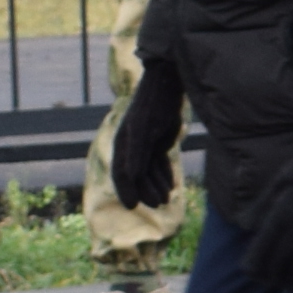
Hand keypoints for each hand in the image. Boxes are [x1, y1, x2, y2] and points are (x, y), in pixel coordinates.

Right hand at [107, 61, 185, 211]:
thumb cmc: (155, 105)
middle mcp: (132, 145)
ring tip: (167, 198)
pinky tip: (172, 186)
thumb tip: (132, 178)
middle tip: (158, 204)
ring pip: (150, 171)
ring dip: (157, 185)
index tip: (132, 206)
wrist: (168, 85)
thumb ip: (138, 154)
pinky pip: (159, 163)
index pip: (121, 172)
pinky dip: (165, 175)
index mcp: (123, 143)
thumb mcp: (146, 130)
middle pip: (137, 175)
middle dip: (146, 190)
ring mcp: (146, 143)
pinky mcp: (158, 141)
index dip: (125, 190)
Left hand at [242, 161, 292, 289]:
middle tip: (268, 280)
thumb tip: (243, 225)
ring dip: (291, 276)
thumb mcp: (279, 183)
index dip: (255, 265)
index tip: (252, 272)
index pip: (262, 249)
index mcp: (281, 213)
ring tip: (285, 282)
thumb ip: (259, 206)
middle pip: (279, 262)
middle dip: (271, 275)